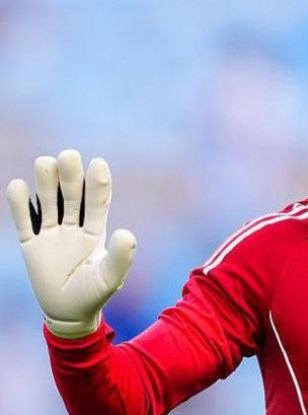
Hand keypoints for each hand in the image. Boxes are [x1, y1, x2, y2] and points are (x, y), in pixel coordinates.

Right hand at [6, 150, 135, 337]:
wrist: (68, 313)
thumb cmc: (93, 294)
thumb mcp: (109, 278)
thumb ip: (120, 257)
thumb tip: (128, 233)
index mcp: (96, 231)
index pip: (97, 203)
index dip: (97, 184)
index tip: (98, 163)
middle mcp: (74, 226)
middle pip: (71, 196)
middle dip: (70, 176)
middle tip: (69, 155)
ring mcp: (52, 234)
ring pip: (48, 202)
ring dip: (45, 183)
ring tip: (45, 163)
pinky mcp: (31, 244)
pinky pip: (24, 221)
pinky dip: (19, 204)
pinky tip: (17, 186)